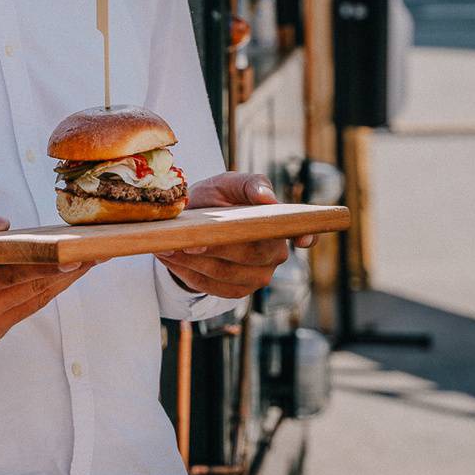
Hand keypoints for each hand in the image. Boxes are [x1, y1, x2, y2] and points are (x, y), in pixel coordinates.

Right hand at [0, 200, 91, 360]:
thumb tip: (4, 224)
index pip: (18, 271)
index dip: (56, 261)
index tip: (84, 249)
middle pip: (36, 287)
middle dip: (70, 268)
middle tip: (101, 248)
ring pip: (35, 300)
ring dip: (63, 280)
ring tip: (88, 258)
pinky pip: (24, 309)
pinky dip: (41, 290)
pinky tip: (58, 274)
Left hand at [155, 171, 310, 298]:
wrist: (197, 223)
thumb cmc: (218, 198)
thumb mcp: (229, 183)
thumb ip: (250, 185)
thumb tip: (268, 198)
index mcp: (279, 226)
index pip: (300, 232)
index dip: (304, 236)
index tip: (302, 239)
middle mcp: (275, 255)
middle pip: (249, 255)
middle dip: (216, 248)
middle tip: (188, 241)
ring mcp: (257, 277)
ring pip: (225, 274)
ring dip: (194, 262)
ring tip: (169, 247)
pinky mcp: (236, 291)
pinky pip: (211, 287)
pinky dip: (188, 273)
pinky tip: (172, 258)